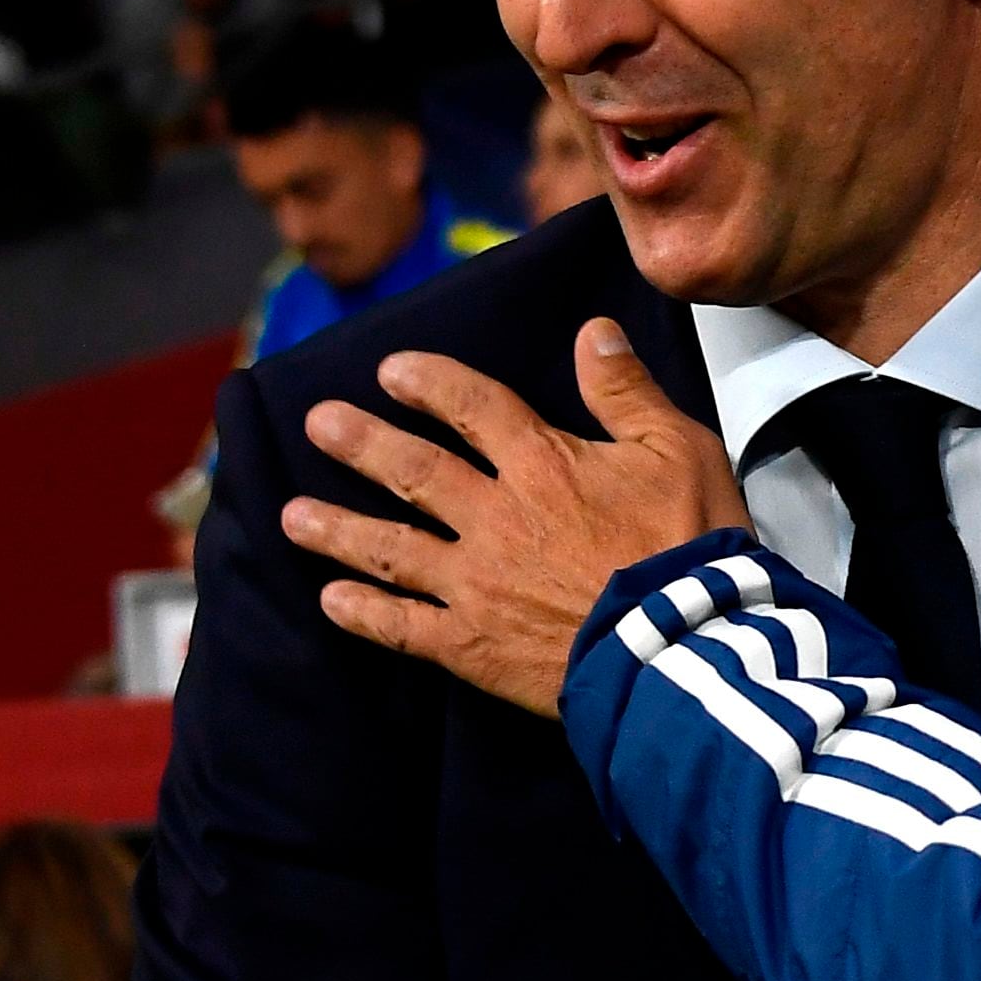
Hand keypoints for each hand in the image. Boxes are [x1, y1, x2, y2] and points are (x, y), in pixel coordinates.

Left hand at [282, 321, 751, 713]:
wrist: (677, 649)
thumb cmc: (688, 549)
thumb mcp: (678, 451)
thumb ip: (627, 393)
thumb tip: (592, 331)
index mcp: (542, 464)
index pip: (472, 407)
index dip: (428, 383)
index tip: (390, 370)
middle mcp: (493, 516)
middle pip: (412, 470)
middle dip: (359, 443)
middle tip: (317, 422)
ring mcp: (474, 583)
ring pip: (390, 546)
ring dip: (337, 528)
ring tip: (292, 516)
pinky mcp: (471, 646)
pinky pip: (402, 627)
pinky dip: (363, 613)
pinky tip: (329, 600)